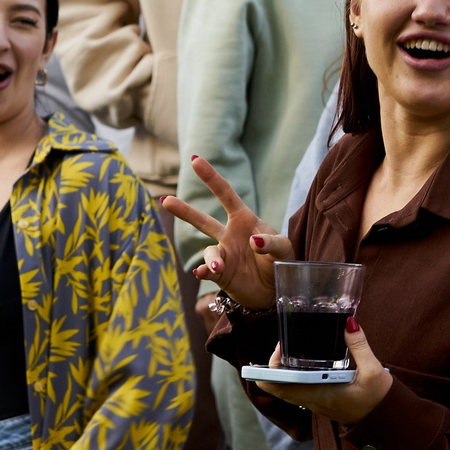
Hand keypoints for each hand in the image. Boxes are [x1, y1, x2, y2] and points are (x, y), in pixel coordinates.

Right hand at [161, 154, 281, 316]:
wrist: (276, 289)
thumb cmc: (282, 262)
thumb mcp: (284, 249)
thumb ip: (272, 242)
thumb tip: (254, 241)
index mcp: (244, 220)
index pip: (225, 195)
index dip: (211, 177)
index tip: (195, 160)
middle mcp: (229, 234)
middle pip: (202, 220)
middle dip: (184, 211)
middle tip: (166, 201)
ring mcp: (223, 254)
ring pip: (207, 251)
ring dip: (211, 258)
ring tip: (218, 266)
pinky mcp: (220, 273)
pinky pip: (207, 270)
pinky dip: (205, 271)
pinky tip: (204, 273)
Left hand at [246, 319, 390, 426]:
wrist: (387, 422)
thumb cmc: (380, 400)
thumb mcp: (373, 371)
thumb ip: (359, 346)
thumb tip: (349, 324)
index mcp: (320, 395)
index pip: (282, 388)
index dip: (270, 371)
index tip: (277, 350)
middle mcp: (313, 401)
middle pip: (280, 388)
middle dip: (273, 368)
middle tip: (282, 345)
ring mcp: (316, 403)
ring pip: (288, 390)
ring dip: (282, 373)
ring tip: (288, 350)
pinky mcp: (322, 401)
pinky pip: (299, 391)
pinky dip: (293, 377)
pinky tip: (300, 363)